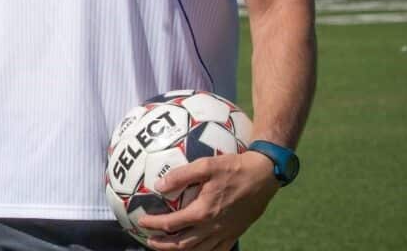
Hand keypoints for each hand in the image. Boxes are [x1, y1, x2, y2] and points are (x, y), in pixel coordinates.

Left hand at [140, 150, 277, 250]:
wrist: (265, 175)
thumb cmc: (235, 167)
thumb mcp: (206, 165)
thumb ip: (181, 175)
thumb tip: (158, 185)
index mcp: (204, 211)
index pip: (172, 223)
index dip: (154, 224)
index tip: (141, 221)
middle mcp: (214, 227)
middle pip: (183, 244)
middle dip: (163, 245)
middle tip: (149, 241)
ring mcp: (226, 232)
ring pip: (199, 250)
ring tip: (167, 248)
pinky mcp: (236, 233)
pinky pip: (218, 250)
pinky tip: (196, 250)